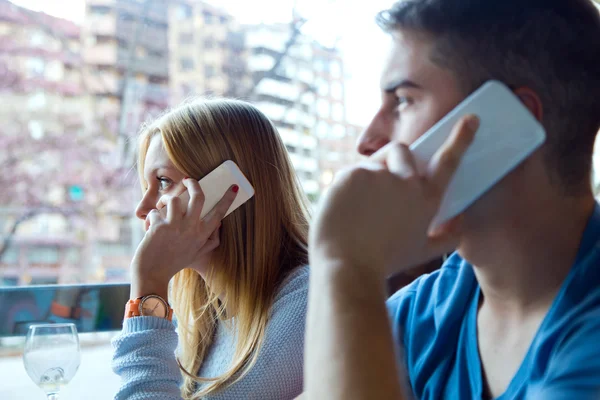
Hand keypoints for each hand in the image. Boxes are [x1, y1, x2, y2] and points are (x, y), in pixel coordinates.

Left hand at [130, 179, 238, 297]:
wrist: (152, 274)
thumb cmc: (174, 262)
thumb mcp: (196, 253)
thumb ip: (209, 240)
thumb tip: (219, 223)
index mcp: (202, 235)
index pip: (219, 213)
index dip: (227, 199)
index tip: (233, 187)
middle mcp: (192, 229)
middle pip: (198, 196)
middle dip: (193, 183)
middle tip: (188, 179)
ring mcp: (176, 227)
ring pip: (174, 200)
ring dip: (166, 203)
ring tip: (162, 213)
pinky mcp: (159, 227)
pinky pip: (156, 211)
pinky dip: (152, 217)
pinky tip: (150, 229)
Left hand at [309, 115, 478, 276]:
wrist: (347, 267)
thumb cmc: (384, 261)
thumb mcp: (422, 252)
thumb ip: (448, 237)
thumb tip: (462, 222)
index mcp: (426, 200)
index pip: (448, 161)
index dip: (461, 139)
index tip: (470, 119)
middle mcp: (407, 183)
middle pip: (403, 151)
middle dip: (394, 159)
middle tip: (380, 187)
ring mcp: (379, 175)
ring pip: (374, 161)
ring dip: (369, 177)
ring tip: (359, 208)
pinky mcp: (354, 173)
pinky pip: (352, 172)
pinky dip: (347, 187)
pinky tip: (344, 208)